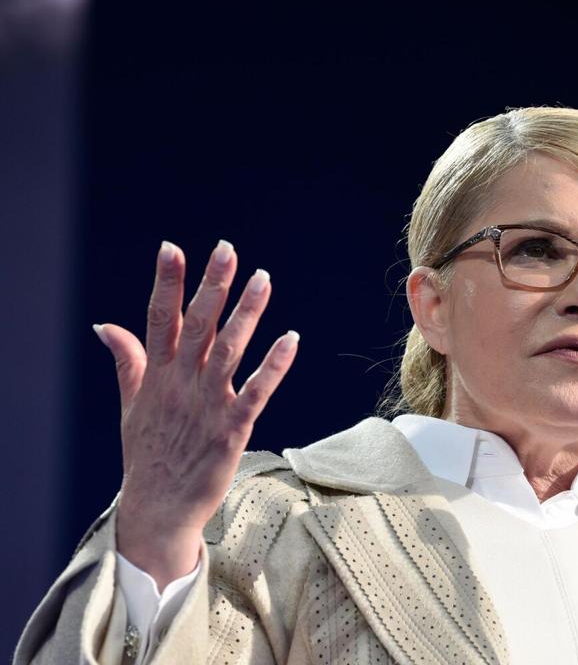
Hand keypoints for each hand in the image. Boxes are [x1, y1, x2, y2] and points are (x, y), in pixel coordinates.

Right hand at [95, 240, 298, 588]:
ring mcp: (206, 406)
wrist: (158, 510)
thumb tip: (106, 325)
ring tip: (263, 280)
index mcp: (157, 376)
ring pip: (229, 351)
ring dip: (246, 315)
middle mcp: (180, 385)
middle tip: (226, 250)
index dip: (166, 284)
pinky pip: (256, 392)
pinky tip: (290, 339)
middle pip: (197, 326)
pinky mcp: (231, 430)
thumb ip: (128, 362)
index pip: (160, 320)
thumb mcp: (132, 405)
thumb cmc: (148, 455)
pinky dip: (273, 366)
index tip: (172, 248)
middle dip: (211, 287)